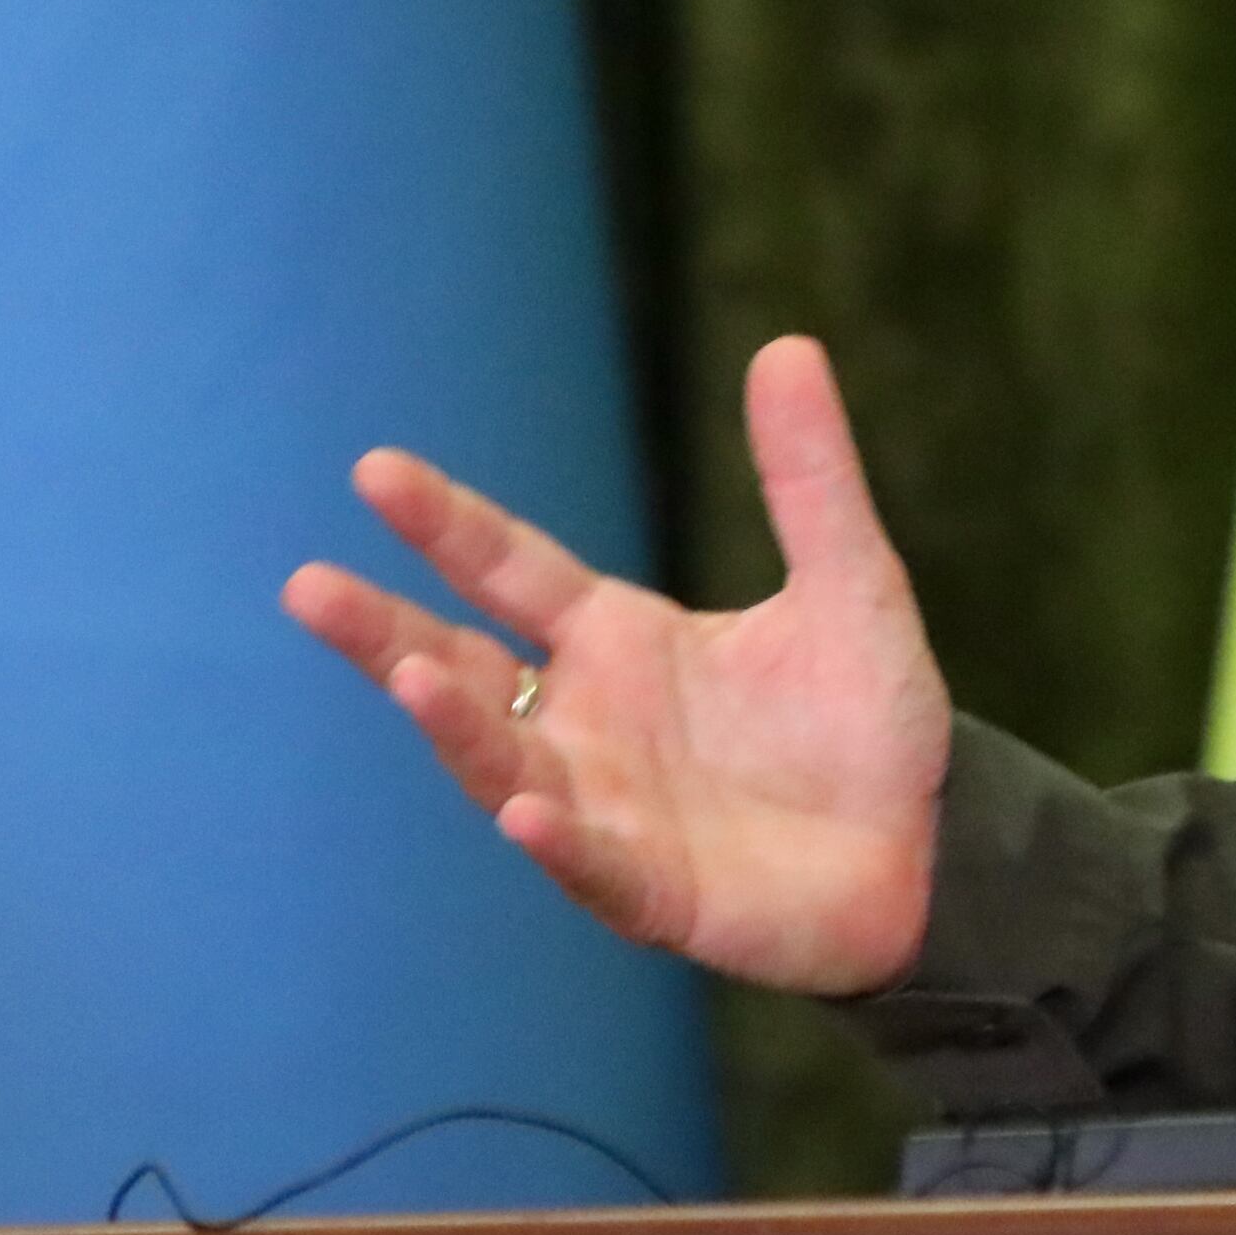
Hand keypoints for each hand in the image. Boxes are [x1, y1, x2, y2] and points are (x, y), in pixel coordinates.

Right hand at [281, 334, 951, 996]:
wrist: (926, 844)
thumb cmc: (866, 717)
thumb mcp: (849, 580)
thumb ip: (809, 478)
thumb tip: (788, 344)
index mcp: (618, 640)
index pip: (510, 570)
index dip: (445, 524)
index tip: (374, 470)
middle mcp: (589, 721)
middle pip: (463, 668)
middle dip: (384, 631)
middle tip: (309, 587)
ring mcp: (609, 810)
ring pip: (504, 764)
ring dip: (456, 726)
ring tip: (408, 675)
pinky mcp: (655, 890)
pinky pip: (593, 863)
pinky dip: (558, 838)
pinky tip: (525, 808)